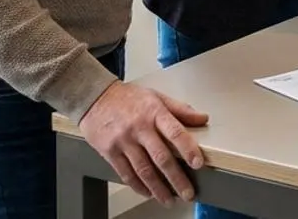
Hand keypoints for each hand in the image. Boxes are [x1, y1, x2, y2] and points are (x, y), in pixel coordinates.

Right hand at [78, 81, 207, 204]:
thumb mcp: (156, 96)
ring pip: (143, 170)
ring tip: (169, 200)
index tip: (198, 164)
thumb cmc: (127, 98)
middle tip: (188, 193)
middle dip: (176, 178)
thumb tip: (203, 118)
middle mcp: (139, 128)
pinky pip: (126, 173)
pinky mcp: (109, 152)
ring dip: (158, 188)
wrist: (94, 98)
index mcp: (154, 112)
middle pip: (161, 157)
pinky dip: (138, 186)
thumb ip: (180, 109)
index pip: (175, 132)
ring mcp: (123, 141)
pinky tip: (148, 193)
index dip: (188, 149)